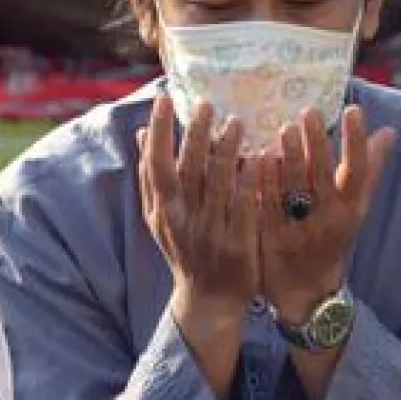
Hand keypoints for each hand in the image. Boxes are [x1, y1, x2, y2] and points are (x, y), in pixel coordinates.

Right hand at [138, 94, 258, 321]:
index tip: (162, 100)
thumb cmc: (185, 248)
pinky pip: (244, 207)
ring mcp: (209, 232)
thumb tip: (140, 133)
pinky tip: (260, 158)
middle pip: (187, 170)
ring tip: (237, 122)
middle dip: (195, 135)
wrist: (208, 299)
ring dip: (226, 151)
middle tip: (206, 104)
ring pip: (217, 185)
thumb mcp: (160, 217)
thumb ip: (150, 177)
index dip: (157, 131)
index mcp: (162, 209)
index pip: (155, 164)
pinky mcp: (237, 245)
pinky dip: (251, 182)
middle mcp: (182, 219)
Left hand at [259, 106, 393, 320]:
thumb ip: (369, 169)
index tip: (352, 110)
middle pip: (323, 177)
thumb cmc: (332, 236)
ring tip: (283, 129)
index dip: (356, 140)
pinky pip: (268, 207)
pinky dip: (265, 183)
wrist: (306, 288)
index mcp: (350, 208)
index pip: (359, 170)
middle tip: (307, 112)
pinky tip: (259, 158)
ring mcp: (300, 230)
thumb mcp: (355, 207)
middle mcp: (329, 219)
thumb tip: (388, 131)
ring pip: (294, 190)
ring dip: (289, 159)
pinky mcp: (273, 239)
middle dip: (316, 144)